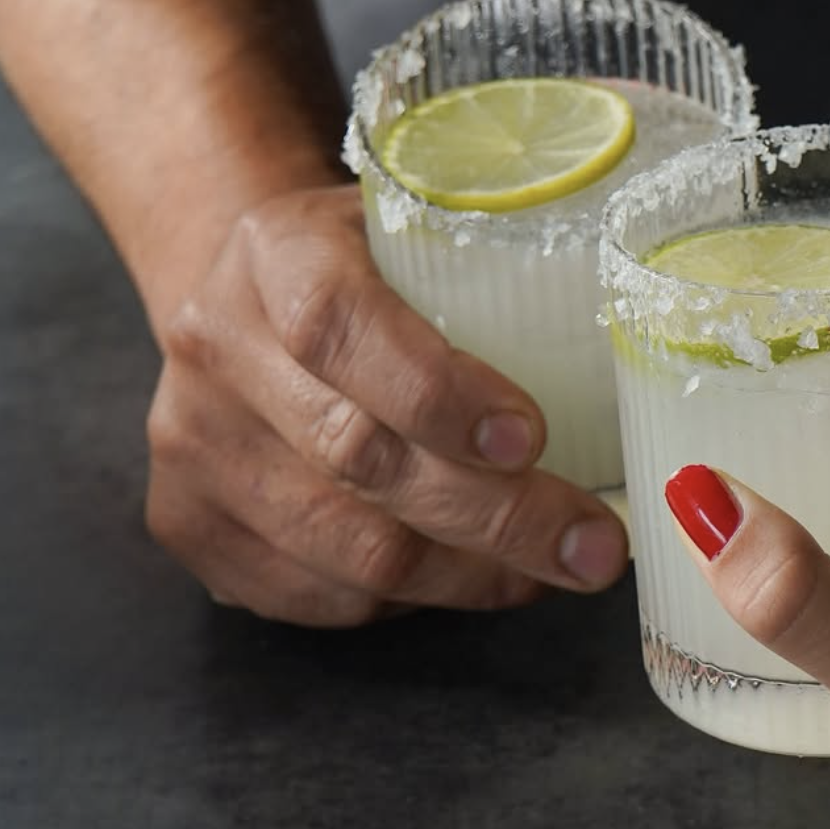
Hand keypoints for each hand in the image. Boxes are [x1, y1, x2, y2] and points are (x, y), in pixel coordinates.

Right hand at [145, 185, 629, 623]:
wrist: (240, 287)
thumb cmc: (369, 263)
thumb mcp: (419, 228)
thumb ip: (503, 273)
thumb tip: (641, 355)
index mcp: (271, 253)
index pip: (338, 326)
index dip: (437, 392)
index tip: (534, 438)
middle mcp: (214, 346)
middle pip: (358, 456)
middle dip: (498, 516)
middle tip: (595, 545)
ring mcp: (192, 444)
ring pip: (344, 546)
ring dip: (471, 575)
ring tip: (558, 568)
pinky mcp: (188, 522)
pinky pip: (317, 595)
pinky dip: (414, 600)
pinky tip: (479, 578)